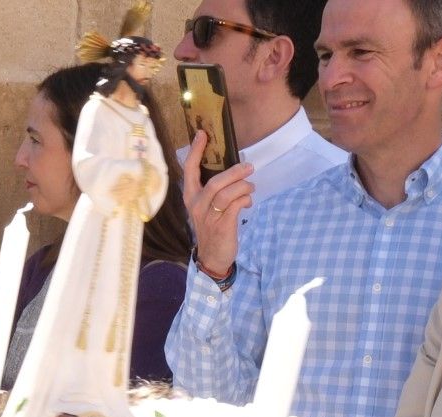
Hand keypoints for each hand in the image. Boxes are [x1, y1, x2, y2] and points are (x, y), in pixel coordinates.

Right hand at [181, 145, 252, 279]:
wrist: (212, 257)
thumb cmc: (212, 227)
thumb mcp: (208, 206)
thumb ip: (216, 189)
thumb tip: (235, 169)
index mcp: (191, 197)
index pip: (189, 170)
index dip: (195, 151)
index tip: (202, 134)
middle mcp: (196, 206)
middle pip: (214, 182)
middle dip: (234, 172)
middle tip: (250, 167)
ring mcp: (208, 217)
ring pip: (226, 194)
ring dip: (243, 187)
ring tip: (251, 187)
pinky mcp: (222, 226)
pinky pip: (235, 206)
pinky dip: (245, 200)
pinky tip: (248, 202)